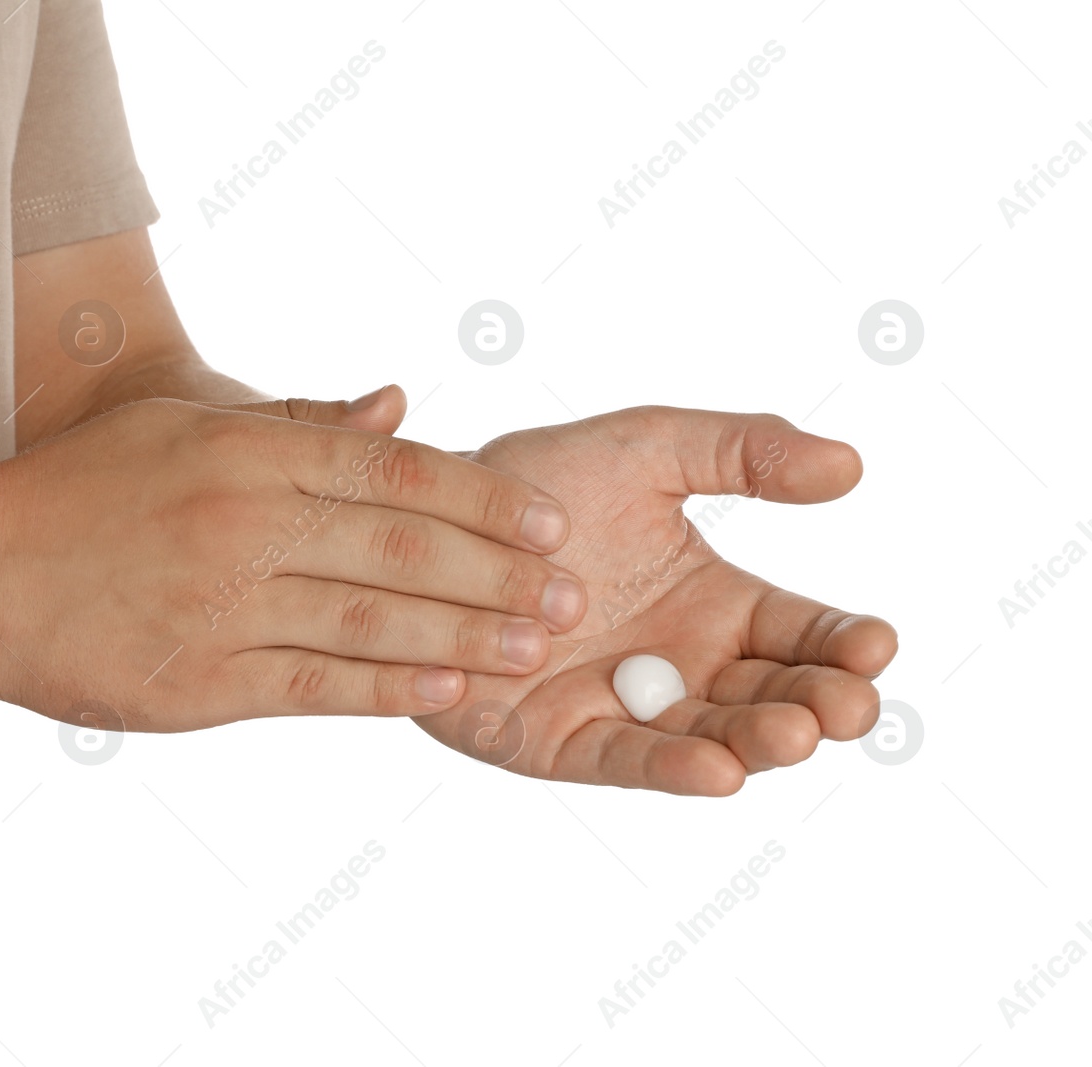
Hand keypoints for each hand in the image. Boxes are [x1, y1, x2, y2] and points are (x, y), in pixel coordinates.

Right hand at [0, 394, 590, 732]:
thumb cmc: (82, 490)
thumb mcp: (183, 424)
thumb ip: (298, 421)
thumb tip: (400, 404)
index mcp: (245, 451)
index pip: (392, 470)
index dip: (482, 497)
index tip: (547, 521)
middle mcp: (241, 523)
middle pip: (400, 546)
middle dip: (498, 573)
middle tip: (572, 592)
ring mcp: (221, 607)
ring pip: (370, 622)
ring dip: (466, 635)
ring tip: (538, 645)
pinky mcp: (199, 685)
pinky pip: (314, 687)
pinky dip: (388, 690)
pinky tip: (450, 689)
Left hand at [415, 406, 897, 795]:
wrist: (425, 519)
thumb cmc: (536, 484)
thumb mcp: (647, 449)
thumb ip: (742, 450)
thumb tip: (850, 465)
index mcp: (714, 603)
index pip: (800, 632)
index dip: (844, 642)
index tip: (878, 643)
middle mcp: (679, 664)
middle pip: (769, 696)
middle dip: (816, 704)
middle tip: (849, 704)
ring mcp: (623, 707)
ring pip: (710, 737)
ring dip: (757, 742)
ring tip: (794, 734)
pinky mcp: (559, 741)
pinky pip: (623, 759)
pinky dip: (671, 767)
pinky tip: (717, 769)